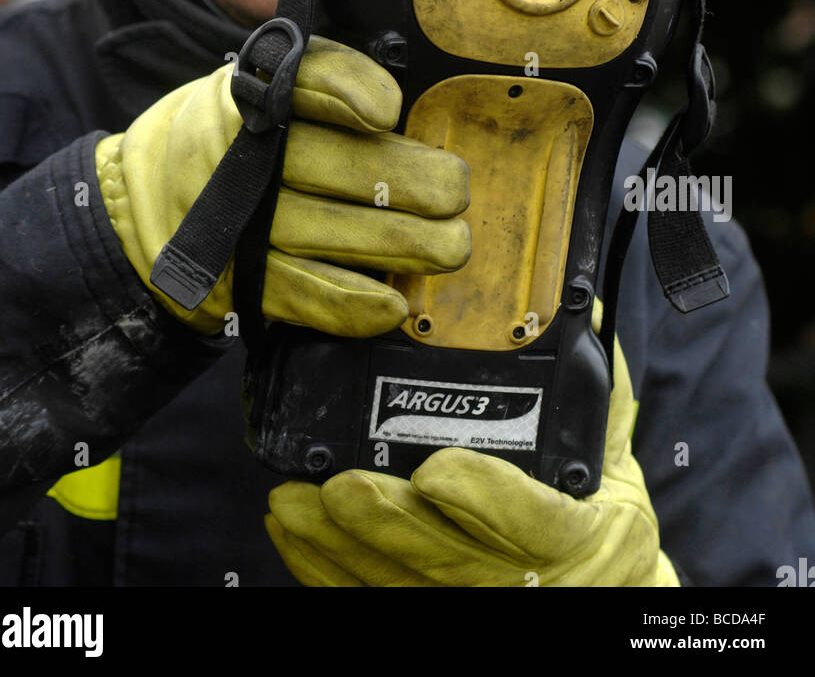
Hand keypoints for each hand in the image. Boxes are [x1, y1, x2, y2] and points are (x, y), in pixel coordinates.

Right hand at [95, 36, 469, 332]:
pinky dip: (353, 304)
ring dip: (403, 244)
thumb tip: (403, 111)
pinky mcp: (237, 281)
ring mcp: (234, 224)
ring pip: (329, 235)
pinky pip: (303, 296)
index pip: (303, 79)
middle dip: (411, 182)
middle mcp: (238, 155)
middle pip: (335, 166)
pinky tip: (393, 303)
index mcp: (251, 92)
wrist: (143, 198)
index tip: (387, 112)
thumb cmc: (232, 134)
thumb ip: (330, 81)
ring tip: (450, 245)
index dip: (348, 92)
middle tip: (456, 191)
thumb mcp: (265, 84)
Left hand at [264, 320, 678, 586]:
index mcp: (580, 533)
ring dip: (341, 548)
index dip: (483, 499)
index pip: (534, 523)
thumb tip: (572, 298)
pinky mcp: (436, 609)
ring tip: (294, 500)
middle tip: (341, 484)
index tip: (437, 469)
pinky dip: (328, 573)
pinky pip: (374, 602)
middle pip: (450, 562)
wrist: (605, 581)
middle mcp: (527, 581)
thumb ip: (591, 377)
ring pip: (402, 587)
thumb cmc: (602, 505)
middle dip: (387, 522)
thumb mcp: (613, 445)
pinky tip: (296, 535)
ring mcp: (477, 601)